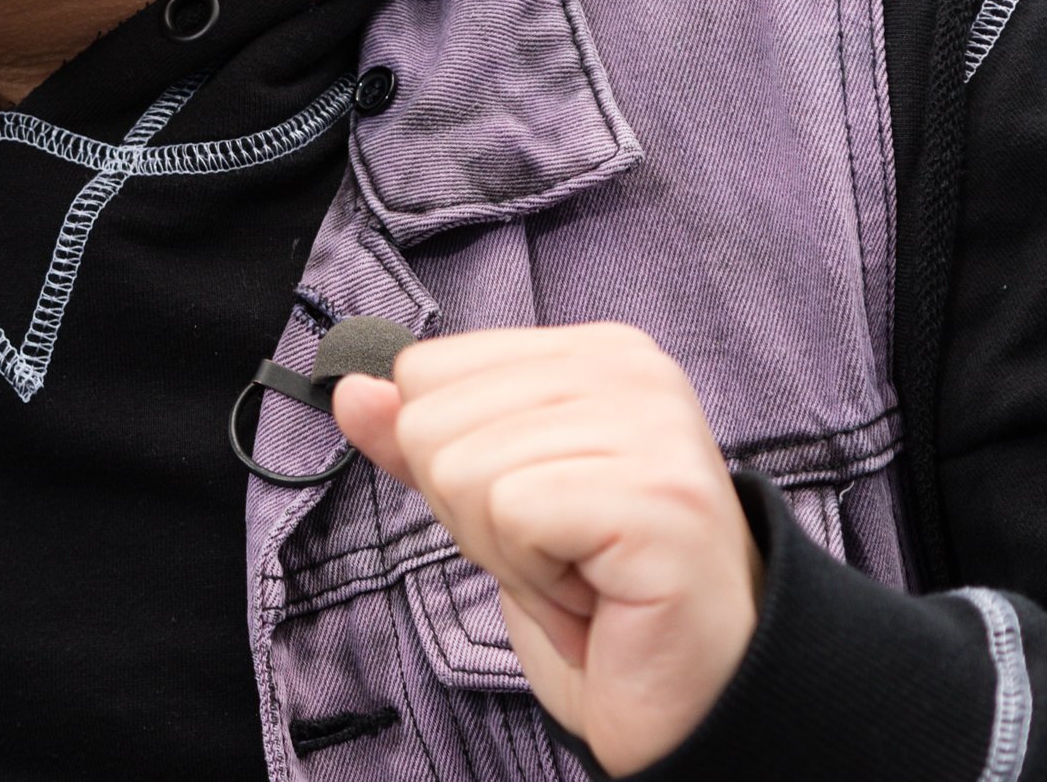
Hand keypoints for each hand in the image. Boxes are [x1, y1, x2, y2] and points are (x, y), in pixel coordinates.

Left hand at [332, 323, 759, 775]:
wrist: (694, 694)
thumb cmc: (599, 592)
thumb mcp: (493, 502)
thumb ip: (424, 440)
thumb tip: (352, 390)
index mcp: (596, 352)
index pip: (427, 369)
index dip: (455, 465)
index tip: (534, 514)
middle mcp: (635, 372)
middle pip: (432, 422)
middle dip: (474, 519)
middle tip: (559, 557)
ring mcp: (654, 430)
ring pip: (463, 473)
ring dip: (508, 559)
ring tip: (581, 578)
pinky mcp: (656, 499)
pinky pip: (510, 514)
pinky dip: (534, 581)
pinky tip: (594, 598)